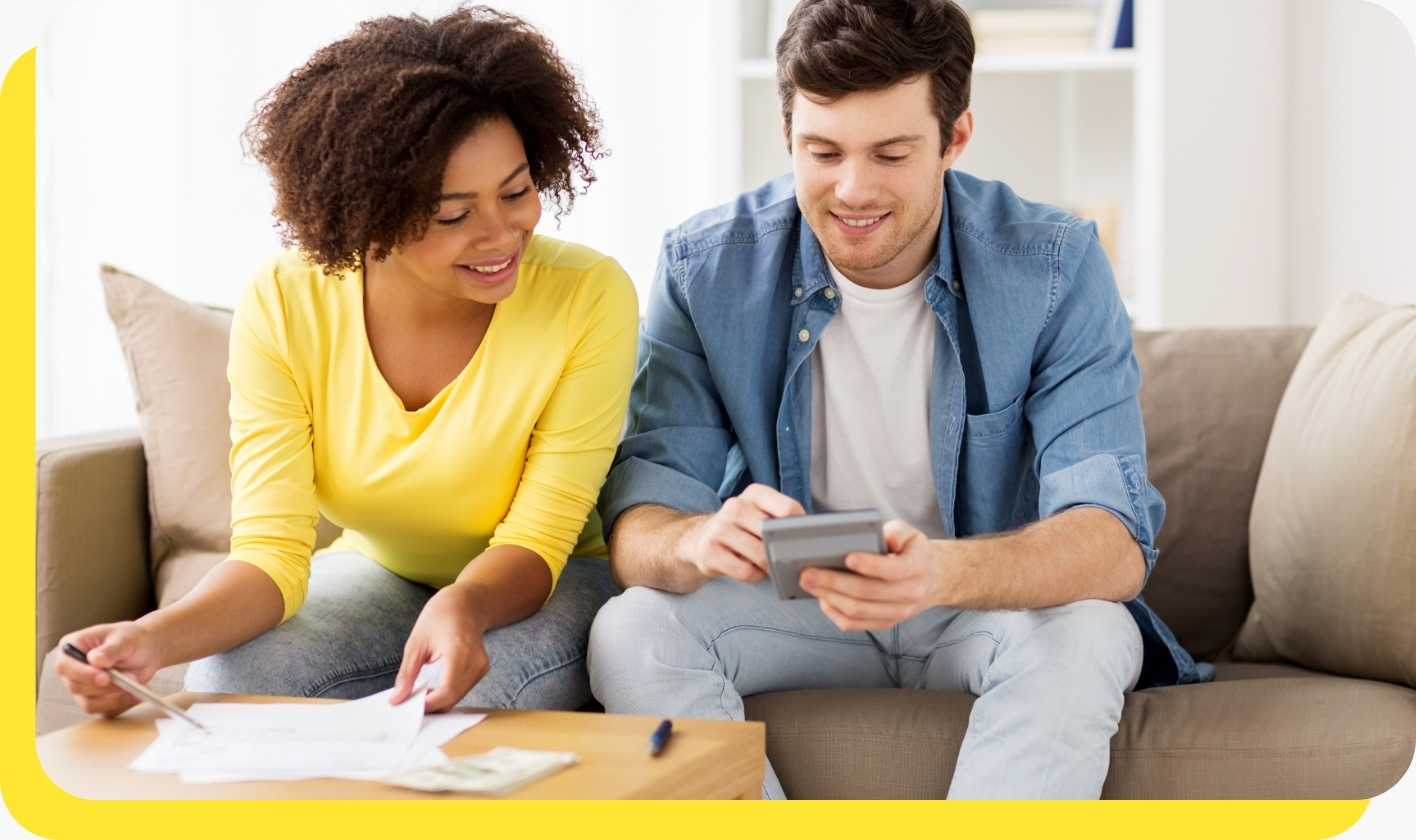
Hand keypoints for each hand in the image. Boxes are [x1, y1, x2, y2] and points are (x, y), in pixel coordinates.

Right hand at [55, 622, 163, 716]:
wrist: (147, 650)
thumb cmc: (131, 638)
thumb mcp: (123, 639)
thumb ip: (110, 650)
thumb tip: (95, 660)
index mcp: (71, 647)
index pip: (65, 666)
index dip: (83, 674)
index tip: (105, 678)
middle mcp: (73, 670)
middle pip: (77, 687)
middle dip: (106, 687)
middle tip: (131, 679)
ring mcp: (83, 687)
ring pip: (89, 704)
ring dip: (115, 699)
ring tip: (137, 685)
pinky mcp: (97, 700)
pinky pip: (104, 711)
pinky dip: (122, 705)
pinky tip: (137, 695)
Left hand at [390, 582, 489, 712]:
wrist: (465, 603)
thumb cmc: (439, 617)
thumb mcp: (416, 643)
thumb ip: (407, 674)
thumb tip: (397, 699)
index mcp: (459, 652)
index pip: (447, 690)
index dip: (428, 704)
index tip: (407, 707)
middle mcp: (476, 661)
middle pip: (453, 697)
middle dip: (431, 705)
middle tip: (409, 702)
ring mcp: (482, 666)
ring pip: (458, 696)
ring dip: (438, 701)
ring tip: (419, 694)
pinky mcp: (482, 669)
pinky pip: (463, 690)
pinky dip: (447, 694)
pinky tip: (433, 688)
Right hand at [684, 483, 804, 582]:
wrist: (701, 538)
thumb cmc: (742, 529)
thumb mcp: (762, 515)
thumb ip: (783, 519)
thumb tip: (810, 537)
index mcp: (754, 493)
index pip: (788, 509)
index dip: (800, 529)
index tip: (803, 540)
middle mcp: (735, 506)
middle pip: (774, 536)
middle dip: (782, 552)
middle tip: (784, 558)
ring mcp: (719, 528)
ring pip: (760, 556)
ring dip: (768, 566)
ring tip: (765, 564)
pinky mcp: (709, 551)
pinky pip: (744, 571)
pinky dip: (754, 575)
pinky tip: (751, 569)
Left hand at [799, 519, 939, 631]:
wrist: (933, 579)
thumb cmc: (912, 551)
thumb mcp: (910, 534)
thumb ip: (896, 532)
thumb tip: (881, 537)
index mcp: (918, 567)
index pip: (894, 570)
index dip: (870, 565)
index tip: (847, 557)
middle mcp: (910, 594)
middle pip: (867, 593)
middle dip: (834, 582)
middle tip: (808, 572)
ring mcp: (897, 613)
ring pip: (858, 611)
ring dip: (829, 598)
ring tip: (808, 583)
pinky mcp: (884, 623)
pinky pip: (854, 625)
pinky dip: (834, 613)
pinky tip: (821, 598)